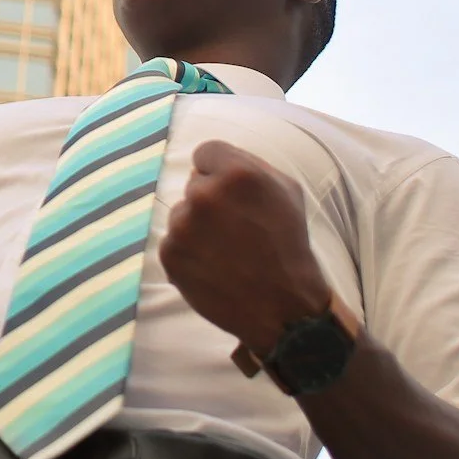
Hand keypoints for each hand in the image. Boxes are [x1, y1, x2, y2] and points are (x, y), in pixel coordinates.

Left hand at [157, 139, 336, 359]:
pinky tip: (214, 266)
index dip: (218, 170)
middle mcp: (205, 195)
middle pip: (194, 184)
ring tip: (227, 251)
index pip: (205, 152)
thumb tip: (208, 161)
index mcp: (237, 173)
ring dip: (198, 227)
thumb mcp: (286, 190)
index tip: (231, 192)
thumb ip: (248, 164)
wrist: (282, 306)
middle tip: (236, 228)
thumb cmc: (288, 244)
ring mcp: (183, 225)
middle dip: (211, 200)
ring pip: (182, 213)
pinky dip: (189, 252)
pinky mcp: (170, 253)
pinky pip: (173, 241)